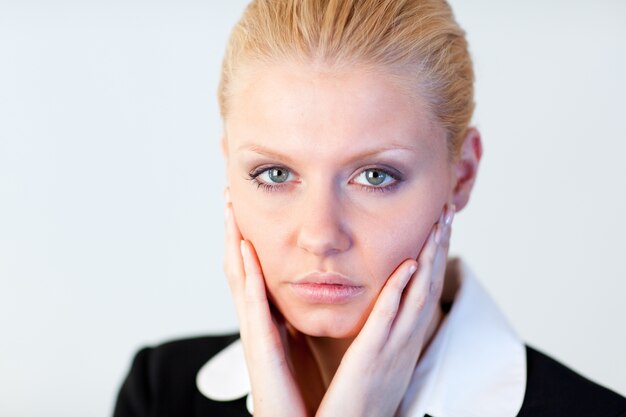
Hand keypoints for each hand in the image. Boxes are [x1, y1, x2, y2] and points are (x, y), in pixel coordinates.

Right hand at [223, 196, 308, 416]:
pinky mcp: (260, 349)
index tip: (246, 208)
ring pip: (239, 279)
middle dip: (232, 233)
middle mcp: (257, 323)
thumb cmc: (301, 391)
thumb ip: (298, 321)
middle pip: (240, 268)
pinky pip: (252, 305)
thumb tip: (311, 295)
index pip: (254, 272)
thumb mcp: (301, 348)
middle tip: (228, 196)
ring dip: (232, 243)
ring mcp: (254, 334)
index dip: (246, 240)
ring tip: (230, 210)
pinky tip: (244, 248)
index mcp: (269, 322)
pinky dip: (247, 275)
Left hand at [316, 204, 454, 416]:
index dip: (434, 258)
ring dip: (430, 259)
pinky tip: (409, 265)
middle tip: (448, 212)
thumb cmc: (356, 403)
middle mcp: (405, 342)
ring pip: (418, 297)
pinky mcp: (371, 358)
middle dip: (440, 248)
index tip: (439, 225)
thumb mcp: (373, 364)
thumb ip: (375, 335)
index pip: (423, 292)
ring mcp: (392, 350)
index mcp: (403, 341)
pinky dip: (400, 291)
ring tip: (439, 225)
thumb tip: (373, 310)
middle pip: (429, 286)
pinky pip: (388, 320)